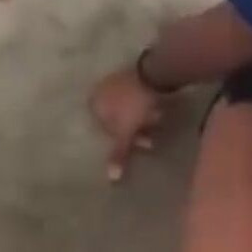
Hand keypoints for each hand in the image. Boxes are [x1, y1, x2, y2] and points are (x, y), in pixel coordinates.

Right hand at [90, 66, 164, 181]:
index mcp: (93, 103)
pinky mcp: (132, 74)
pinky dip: (146, 105)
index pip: (106, 129)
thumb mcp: (126, 131)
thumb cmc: (134, 105)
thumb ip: (119, 153)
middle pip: (117, 118)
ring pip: (128, 107)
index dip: (124, 139)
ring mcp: (115, 80)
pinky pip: (137, 96)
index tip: (143, 143)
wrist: (155, 73)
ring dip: (142, 117)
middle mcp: (99, 90)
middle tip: (153, 137)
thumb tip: (111, 179)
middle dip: (136, 129)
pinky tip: (159, 108)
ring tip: (159, 120)